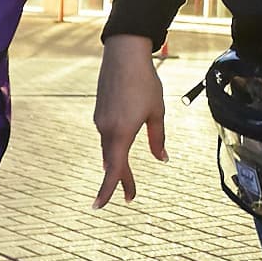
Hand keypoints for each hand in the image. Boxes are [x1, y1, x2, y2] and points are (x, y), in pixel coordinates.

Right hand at [94, 37, 168, 205]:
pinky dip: (114, 146)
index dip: (109, 189)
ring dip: (117, 162)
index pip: (113, 168)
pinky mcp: (100, 111)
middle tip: (129, 196)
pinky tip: (121, 147)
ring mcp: (100, 120)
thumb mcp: (157, 112)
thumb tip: (161, 158)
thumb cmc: (144, 82)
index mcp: (121, 132)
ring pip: (108, 148)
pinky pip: (106, 135)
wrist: (124, 55)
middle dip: (120, 179)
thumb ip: (157, 138)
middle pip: (111, 161)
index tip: (101, 205)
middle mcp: (106, 129)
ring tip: (126, 177)